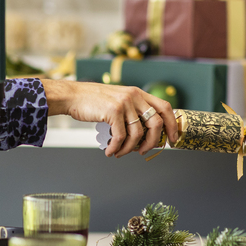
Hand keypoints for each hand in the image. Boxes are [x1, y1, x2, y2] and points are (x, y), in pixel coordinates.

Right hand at [42, 79, 177, 157]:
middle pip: (156, 123)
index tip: (172, 139)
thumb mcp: (118, 100)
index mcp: (138, 93)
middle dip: (153, 142)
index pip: (165, 107)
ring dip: (130, 148)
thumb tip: (145, 133)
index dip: (171, 125)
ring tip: (120, 153)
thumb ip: (132, 110)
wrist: (73, 96)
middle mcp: (134, 96)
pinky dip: (116, 148)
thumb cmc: (93, 101)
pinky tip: (109, 151)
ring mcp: (124, 103)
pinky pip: (120, 137)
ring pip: (137, 134)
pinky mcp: (113, 111)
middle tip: (144, 151)